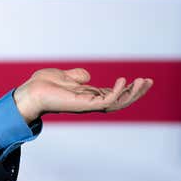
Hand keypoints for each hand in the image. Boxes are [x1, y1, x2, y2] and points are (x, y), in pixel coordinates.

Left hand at [13, 68, 152, 123]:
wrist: (30, 91)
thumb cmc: (44, 85)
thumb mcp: (65, 77)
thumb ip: (78, 77)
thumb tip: (87, 76)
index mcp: (88, 96)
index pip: (113, 94)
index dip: (128, 89)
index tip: (141, 80)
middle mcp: (90, 102)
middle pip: (120, 100)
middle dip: (136, 92)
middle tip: (149, 81)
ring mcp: (88, 104)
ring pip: (117, 103)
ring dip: (132, 93)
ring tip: (143, 82)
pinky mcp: (84, 104)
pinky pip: (106, 101)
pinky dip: (117, 92)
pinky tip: (123, 81)